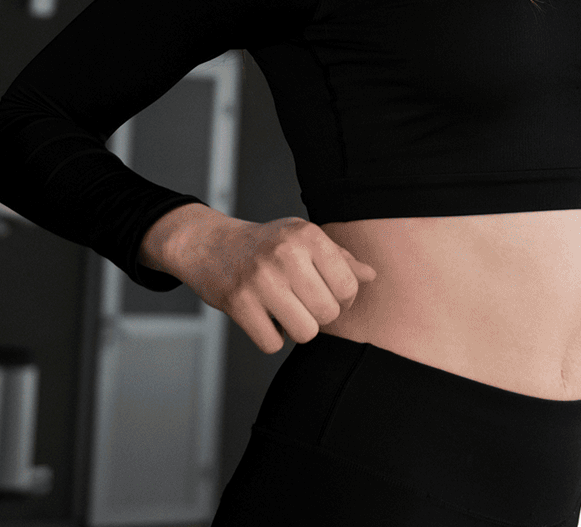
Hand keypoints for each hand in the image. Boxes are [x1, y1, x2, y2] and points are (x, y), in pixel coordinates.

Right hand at [138, 203, 377, 353]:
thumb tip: (371, 276)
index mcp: (308, 236)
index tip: (329, 295)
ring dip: (298, 329)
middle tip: (304, 304)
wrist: (209, 245)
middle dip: (320, 316)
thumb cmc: (266, 244)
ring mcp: (260, 280)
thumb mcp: (304, 238)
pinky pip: (273, 344)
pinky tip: (264, 318)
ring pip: (306, 333)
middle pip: (329, 313)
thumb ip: (340, 258)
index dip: (344, 299)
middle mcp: (286, 255)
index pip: (349, 286)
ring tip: (286, 312)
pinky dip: (271, 338)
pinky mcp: (238, 303)